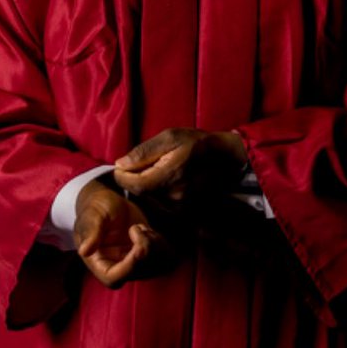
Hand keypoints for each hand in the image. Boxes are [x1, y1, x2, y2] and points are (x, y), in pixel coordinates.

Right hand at [74, 178, 168, 288]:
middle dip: (146, 250)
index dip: (131, 266)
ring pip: (155, 268)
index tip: (138, 245)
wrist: (107, 202)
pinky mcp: (146, 254)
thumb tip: (84, 251)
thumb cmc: (95, 208)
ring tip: (142, 229)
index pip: (114, 278)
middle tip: (138, 228)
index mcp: (99, 262)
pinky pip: (163, 259)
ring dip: (155, 246)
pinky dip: (162, 244)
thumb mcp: (92, 216)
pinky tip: (148, 230)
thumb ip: (90, 232)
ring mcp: (133, 262)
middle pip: (139, 273)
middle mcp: (117, 267)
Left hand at [113, 128, 247, 205]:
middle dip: (132, 179)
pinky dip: (154, 192)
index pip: (132, 184)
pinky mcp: (183, 210)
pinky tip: (162, 179)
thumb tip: (120, 163)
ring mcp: (179, 206)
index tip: (120, 166)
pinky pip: (159, 203)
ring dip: (143, 186)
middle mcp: (172, 197)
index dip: (121, 175)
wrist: (226, 158)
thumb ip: (143, 152)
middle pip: (138, 193)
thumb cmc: (198, 143)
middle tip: (136, 165)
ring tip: (153, 169)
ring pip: (148, 199)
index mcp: (168, 178)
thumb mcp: (170, 137)